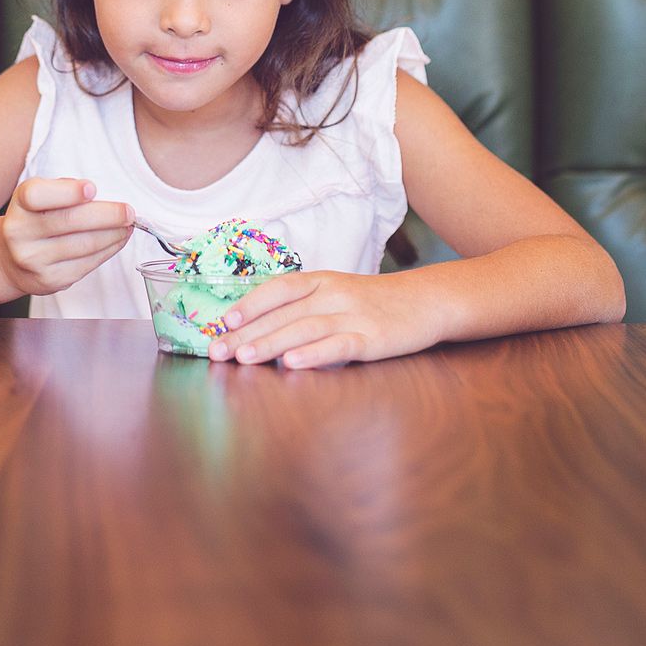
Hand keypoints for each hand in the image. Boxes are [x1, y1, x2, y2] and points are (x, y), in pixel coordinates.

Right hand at [0, 177, 134, 296]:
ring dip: (113, 235)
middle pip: (70, 221)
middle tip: (129, 212)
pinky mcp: (49, 279)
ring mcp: (34, 259)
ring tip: (127, 226)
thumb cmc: (36, 219)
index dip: (67, 192)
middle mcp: (20, 232)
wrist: (11, 259)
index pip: (37, 195)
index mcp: (20, 204)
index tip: (92, 189)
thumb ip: (64, 190)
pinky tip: (116, 240)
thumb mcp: (41, 196)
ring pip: (84, 245)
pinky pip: (86, 264)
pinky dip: (108, 250)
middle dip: (107, 216)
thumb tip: (100, 198)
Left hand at [208, 270, 440, 369]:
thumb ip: (305, 306)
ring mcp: (353, 316)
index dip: (249, 304)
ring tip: (244, 359)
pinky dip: (313, 355)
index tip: (223, 322)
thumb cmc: (375, 302)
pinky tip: (292, 364)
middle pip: (283, 314)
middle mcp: (333, 295)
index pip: (278, 289)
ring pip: (304, 328)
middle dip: (247, 334)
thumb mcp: (338, 293)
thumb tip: (260, 327)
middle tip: (218, 352)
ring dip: (271, 343)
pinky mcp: (373, 339)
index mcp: (322, 281)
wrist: (428, 301)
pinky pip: (338, 345)